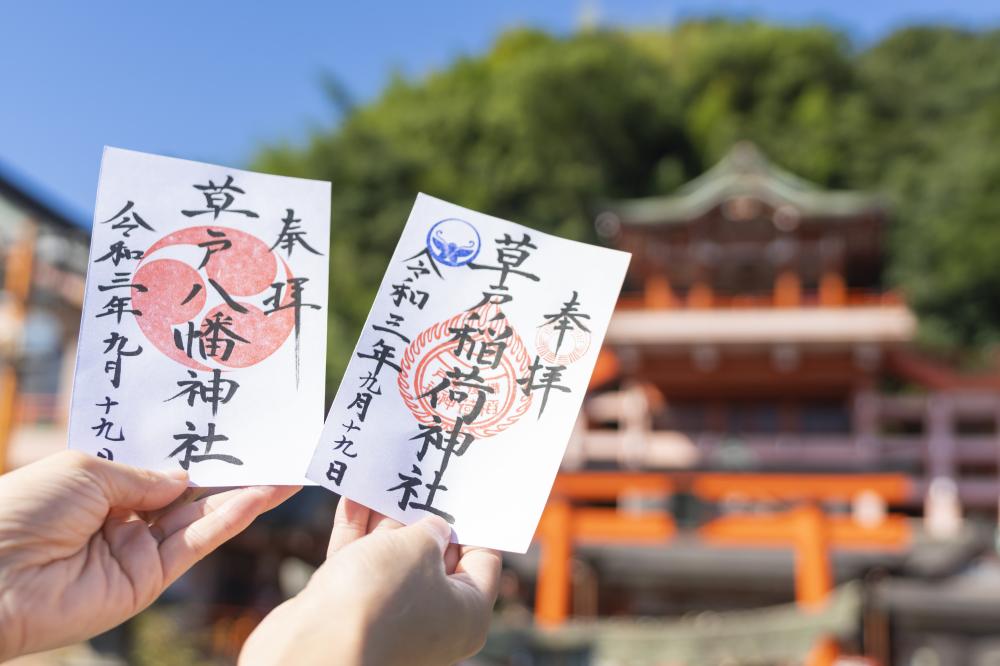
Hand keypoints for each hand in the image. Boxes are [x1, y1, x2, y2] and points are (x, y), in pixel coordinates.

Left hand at [0, 450, 297, 659]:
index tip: (228, 427)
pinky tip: (260, 498)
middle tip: (272, 450)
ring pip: (200, 518)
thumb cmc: (23, 509)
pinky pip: (195, 544)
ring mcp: (136, 549)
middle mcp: (121, 516)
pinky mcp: (147, 580)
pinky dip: (230, 521)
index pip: (157, 464)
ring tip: (286, 473)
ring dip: (244, 496)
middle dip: (228, 471)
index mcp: (98, 484)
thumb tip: (185, 479)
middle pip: (187, 492)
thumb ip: (144, 474)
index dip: (192, 447)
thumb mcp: (86, 470)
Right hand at [240, 499, 501, 665]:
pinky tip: (354, 496)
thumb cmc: (381, 597)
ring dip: (386, 518)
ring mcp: (390, 616)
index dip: (474, 522)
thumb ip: (431, 528)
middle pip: (436, 556)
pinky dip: (358, 531)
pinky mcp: (351, 610)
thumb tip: (433, 526)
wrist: (315, 643)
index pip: (483, 561)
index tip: (463, 491)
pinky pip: (361, 563)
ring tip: (386, 478)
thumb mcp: (420, 547)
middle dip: (425, 515)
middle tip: (424, 478)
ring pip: (392, 557)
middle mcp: (433, 619)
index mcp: (467, 613)